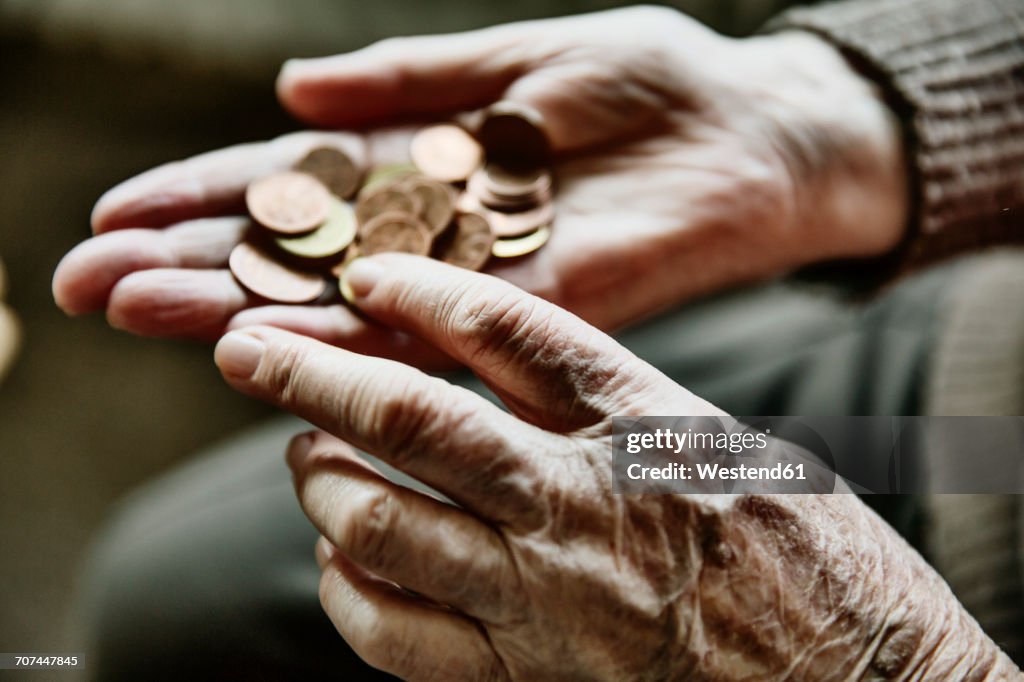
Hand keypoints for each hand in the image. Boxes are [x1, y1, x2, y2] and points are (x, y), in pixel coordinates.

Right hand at [53, 6, 905, 359]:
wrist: (758, 130)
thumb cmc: (651, 83)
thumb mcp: (517, 59)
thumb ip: (411, 79)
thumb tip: (290, 92)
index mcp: (426, 167)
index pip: (292, 187)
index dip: (201, 198)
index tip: (113, 218)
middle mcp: (438, 233)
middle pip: (299, 252)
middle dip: (192, 262)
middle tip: (85, 283)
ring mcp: (483, 274)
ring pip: (346, 298)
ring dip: (244, 304)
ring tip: (142, 307)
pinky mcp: (541, 304)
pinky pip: (433, 322)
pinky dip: (353, 333)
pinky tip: (274, 343)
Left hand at [213, 255, 1011, 679]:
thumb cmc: (818, 566)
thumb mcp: (733, 450)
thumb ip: (622, 411)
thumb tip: (511, 379)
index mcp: (647, 426)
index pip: (512, 329)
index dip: (425, 288)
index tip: (369, 270)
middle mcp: (584, 503)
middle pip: (415, 417)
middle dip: (313, 370)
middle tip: (248, 346)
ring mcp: (549, 598)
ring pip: (384, 523)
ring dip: (320, 481)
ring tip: (304, 454)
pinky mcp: (529, 680)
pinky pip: (396, 638)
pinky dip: (348, 590)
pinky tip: (343, 561)